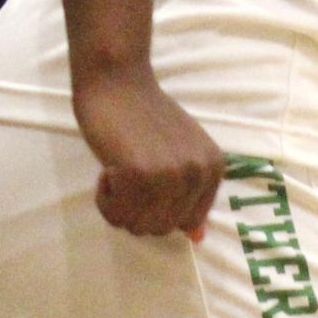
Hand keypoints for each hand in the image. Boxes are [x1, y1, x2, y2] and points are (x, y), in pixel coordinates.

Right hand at [72, 64, 223, 237]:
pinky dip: (104, 198)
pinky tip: (107, 168)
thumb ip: (190, 193)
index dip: (157, 206)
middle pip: (160, 229)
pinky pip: (115, 214)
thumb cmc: (144, 115)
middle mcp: (198, 173)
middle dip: (136, 209)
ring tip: (118, 170)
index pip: (185, 222)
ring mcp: (170, 174)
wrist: (117, 79)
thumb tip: (197, 238)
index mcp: (214, 169)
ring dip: (118, 205)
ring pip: (137, 226)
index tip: (147, 176)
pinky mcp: (138, 174)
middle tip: (128, 173)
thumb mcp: (180, 153)